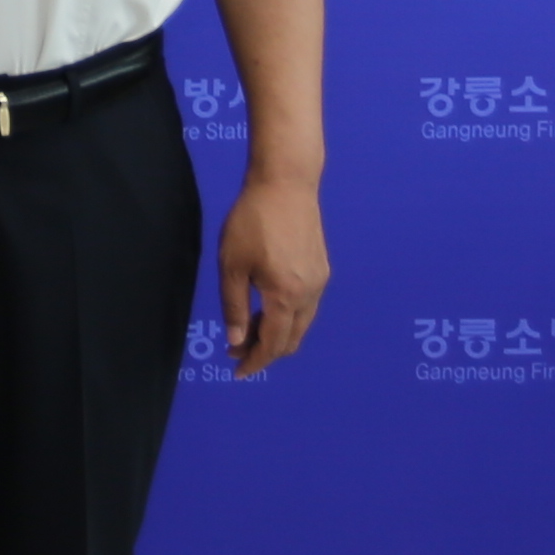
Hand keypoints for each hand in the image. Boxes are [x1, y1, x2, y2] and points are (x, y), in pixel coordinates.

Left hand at [214, 164, 327, 372]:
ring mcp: (320, 282)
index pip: (272, 343)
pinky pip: (306, 307)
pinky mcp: (322, 269)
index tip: (237, 371)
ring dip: (277, 334)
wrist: (286, 183)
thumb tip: (237, 341)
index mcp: (286, 296)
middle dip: (265, 351)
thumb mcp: (232, 265)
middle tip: (237, 350)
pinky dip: (288, 317)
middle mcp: (310, 294)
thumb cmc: (252, 221)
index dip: (255, 361)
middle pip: (291, 339)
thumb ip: (234, 307)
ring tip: (248, 329)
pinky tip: (267, 307)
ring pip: (301, 324)